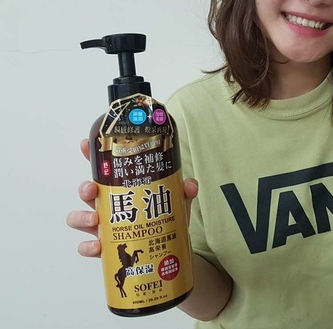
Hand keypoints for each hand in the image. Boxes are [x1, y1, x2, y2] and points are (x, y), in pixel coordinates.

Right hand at [66, 139, 198, 257]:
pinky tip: (98, 246)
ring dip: (82, 217)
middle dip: (85, 188)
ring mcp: (103, 226)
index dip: (92, 156)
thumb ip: (185, 191)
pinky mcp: (104, 247)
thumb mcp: (178, 202)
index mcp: (122, 188)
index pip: (105, 169)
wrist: (168, 250)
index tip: (85, 145)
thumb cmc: (167, 219)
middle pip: (87, 192)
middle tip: (92, 188)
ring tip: (95, 219)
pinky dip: (88, 246)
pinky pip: (87, 247)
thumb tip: (189, 185)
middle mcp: (109, 204)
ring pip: (79, 218)